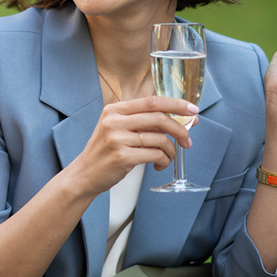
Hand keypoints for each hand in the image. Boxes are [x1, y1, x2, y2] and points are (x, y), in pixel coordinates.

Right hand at [72, 97, 197, 195]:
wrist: (84, 174)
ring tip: (169, 157)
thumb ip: (142, 122)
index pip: (152, 101)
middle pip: (159, 118)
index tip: (193, 110)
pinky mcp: (122, 157)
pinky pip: (155, 155)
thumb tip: (180, 120)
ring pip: (160, 139)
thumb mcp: (116, 129)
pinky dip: (163, 161)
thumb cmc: (105, 152)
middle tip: (188, 140)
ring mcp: (117, 139)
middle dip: (180, 129)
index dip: (176, 104)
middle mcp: (114, 121)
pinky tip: (159, 165)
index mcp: (114, 110)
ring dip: (172, 150)